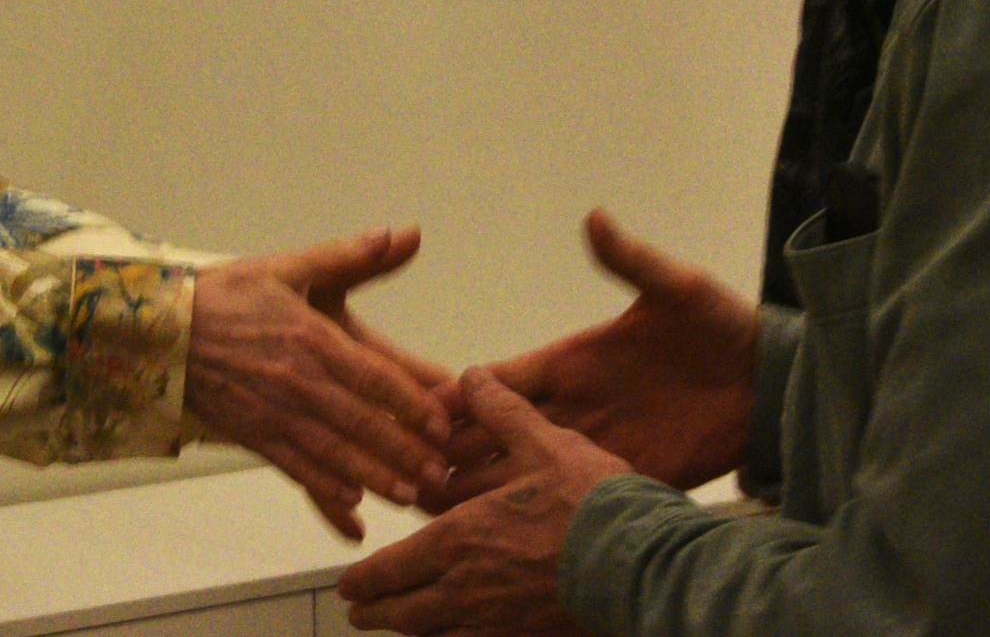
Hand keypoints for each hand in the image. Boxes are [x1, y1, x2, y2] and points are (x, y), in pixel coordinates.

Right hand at [187, 227, 450, 539]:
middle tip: (438, 474)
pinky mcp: (252, 433)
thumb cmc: (228, 294)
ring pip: (332, 452)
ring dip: (372, 477)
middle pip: (360, 422)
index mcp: (310, 336)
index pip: (373, 376)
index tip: (442, 424)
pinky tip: (351, 505)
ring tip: (407, 496)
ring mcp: (272, 411)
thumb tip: (400, 234)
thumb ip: (347, 256)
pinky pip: (293, 467)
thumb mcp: (288, 266)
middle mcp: (296, 379)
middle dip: (403, 452)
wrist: (160, 329)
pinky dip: (323, 488)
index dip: (411, 404)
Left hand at [338, 369, 628, 636]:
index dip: (365, 580)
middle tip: (360, 611)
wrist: (640, 562)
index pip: (391, 569)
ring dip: (408, 633)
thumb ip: (501, 411)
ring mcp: (494, 624)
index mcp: (459, 539)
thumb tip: (472, 378)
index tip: (349, 584)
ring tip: (397, 627)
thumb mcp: (543, 441)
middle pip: (403, 614)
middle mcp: (465, 590)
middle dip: (375, 612)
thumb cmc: (591, 501)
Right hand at [432, 210, 753, 508]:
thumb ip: (632, 260)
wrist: (771, 385)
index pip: (502, 379)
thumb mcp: (677, 289)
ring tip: (432, 507)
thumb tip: (595, 217)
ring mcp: (598, 445)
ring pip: (524, 473)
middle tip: (405, 467)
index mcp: (575, 359)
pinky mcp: (627, 477)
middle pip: (498, 432)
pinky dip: (535, 515)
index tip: (414, 403)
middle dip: (452, 448)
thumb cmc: (723, 327)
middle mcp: (576, 405)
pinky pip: (570, 500)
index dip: (458, 392)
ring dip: (483, 489)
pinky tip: (504, 535)